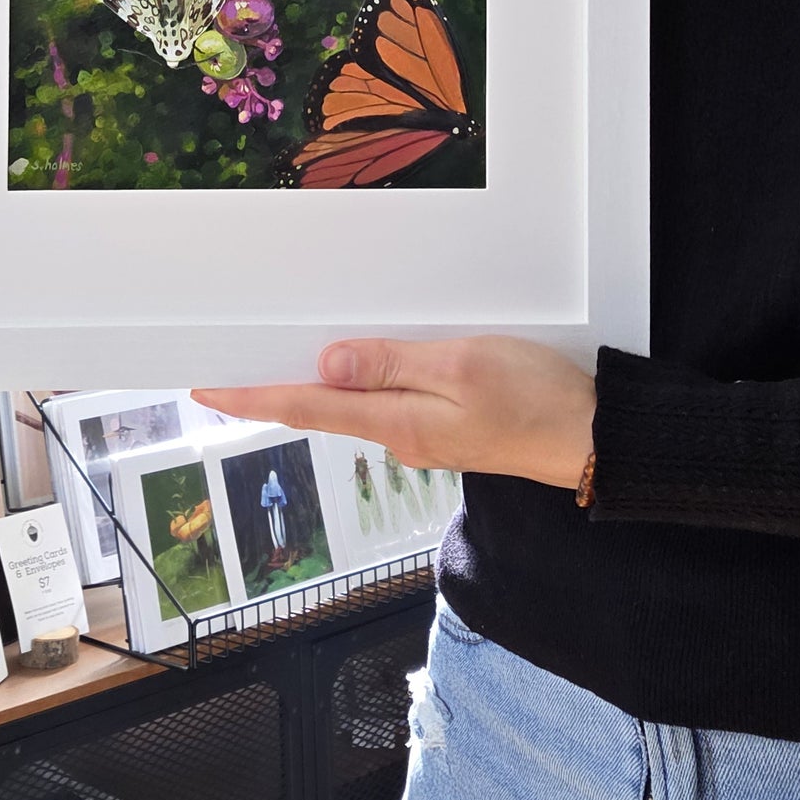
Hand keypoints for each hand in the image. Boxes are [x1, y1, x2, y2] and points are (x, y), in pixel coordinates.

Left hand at [192, 335, 595, 489]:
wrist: (593, 439)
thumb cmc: (535, 398)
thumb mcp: (461, 366)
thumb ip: (391, 364)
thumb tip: (326, 362)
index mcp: (398, 422)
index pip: (307, 406)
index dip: (252, 397)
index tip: (205, 389)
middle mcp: (401, 434)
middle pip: (321, 407)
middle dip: (270, 390)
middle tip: (223, 370)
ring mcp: (423, 434)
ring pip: (352, 403)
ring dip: (309, 385)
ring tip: (270, 359)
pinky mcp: (446, 425)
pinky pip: (384, 400)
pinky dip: (354, 382)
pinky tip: (349, 364)